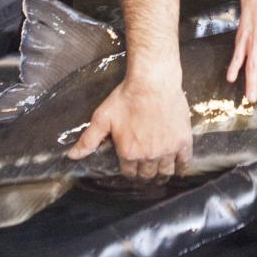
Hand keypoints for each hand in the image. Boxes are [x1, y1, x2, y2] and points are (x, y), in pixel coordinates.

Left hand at [67, 79, 192, 180]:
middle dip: (144, 175)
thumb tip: (72, 156)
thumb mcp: (102, 117)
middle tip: (145, 172)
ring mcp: (167, 150)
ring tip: (160, 174)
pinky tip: (179, 168)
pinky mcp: (183, 141)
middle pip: (147, 175)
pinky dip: (182, 168)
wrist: (153, 81)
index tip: (131, 167)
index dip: (129, 170)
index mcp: (128, 152)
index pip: (128, 173)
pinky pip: (184, 162)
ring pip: (165, 172)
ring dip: (161, 174)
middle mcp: (148, 155)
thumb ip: (88, 140)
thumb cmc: (127, 97)